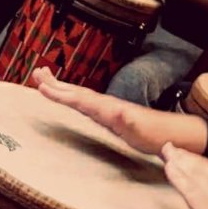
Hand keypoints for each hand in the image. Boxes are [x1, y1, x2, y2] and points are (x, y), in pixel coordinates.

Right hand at [31, 67, 207, 154]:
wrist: (172, 134)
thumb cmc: (156, 135)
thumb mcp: (142, 131)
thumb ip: (129, 121)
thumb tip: (118, 112)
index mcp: (107, 108)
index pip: (78, 99)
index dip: (59, 93)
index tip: (41, 87)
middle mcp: (105, 104)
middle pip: (74, 91)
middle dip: (54, 83)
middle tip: (35, 73)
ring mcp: (106, 108)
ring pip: (77, 94)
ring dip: (60, 86)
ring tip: (43, 76)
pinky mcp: (108, 113)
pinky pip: (83, 102)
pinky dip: (70, 96)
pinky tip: (67, 96)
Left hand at [162, 143, 207, 208]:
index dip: (199, 160)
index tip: (186, 154)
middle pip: (204, 167)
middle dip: (186, 155)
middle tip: (169, 146)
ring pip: (196, 173)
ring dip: (179, 160)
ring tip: (166, 151)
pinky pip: (190, 188)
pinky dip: (178, 176)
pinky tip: (168, 168)